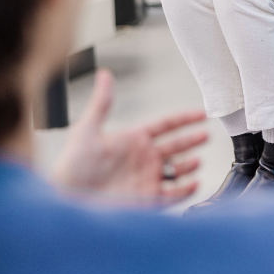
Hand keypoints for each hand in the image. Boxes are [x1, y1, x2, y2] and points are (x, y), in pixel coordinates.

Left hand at [50, 70, 207, 204]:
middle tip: (206, 135)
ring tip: (197, 161)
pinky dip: (186, 190)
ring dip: (190, 165)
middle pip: (177, 146)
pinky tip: (193, 184)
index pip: (167, 124)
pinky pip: (173, 194)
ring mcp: (147, 178)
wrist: (67, 199)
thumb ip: (102, 103)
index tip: (203, 113)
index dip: (186, 118)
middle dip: (193, 140)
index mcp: (134, 138)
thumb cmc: (72, 165)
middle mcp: (144, 157)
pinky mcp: (147, 199)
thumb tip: (104, 74)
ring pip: (178, 170)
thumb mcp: (87, 130)